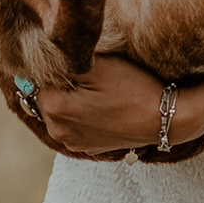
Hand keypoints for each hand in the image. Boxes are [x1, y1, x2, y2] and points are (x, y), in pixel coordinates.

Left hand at [36, 53, 173, 155]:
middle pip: (47, 96)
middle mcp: (57, 130)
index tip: (82, 65)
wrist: (164, 119)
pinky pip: (76, 124)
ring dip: (73, 99)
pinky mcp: (88, 147)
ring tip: (100, 92)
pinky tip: (104, 106)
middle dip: (62, 85)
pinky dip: (84, 114)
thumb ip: (63, 60)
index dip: (59, 67)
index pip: (38, 78)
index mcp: (53, 108)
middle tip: (93, 77)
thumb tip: (42, 55)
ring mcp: (72, 142)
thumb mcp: (97, 65)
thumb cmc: (132, 89)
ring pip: (62, 110)